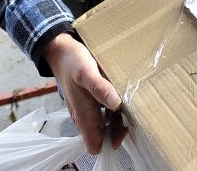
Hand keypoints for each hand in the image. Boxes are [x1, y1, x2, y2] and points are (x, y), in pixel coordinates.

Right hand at [43, 32, 126, 153]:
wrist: (62, 51)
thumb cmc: (73, 62)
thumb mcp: (87, 73)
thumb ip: (99, 89)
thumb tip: (115, 103)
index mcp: (83, 115)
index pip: (95, 145)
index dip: (111, 141)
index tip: (127, 128)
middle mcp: (84, 116)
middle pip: (104, 136)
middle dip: (119, 130)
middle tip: (135, 113)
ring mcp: (87, 109)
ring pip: (106, 124)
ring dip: (119, 119)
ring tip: (133, 105)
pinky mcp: (91, 101)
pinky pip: (105, 112)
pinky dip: (115, 109)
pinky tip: (124, 97)